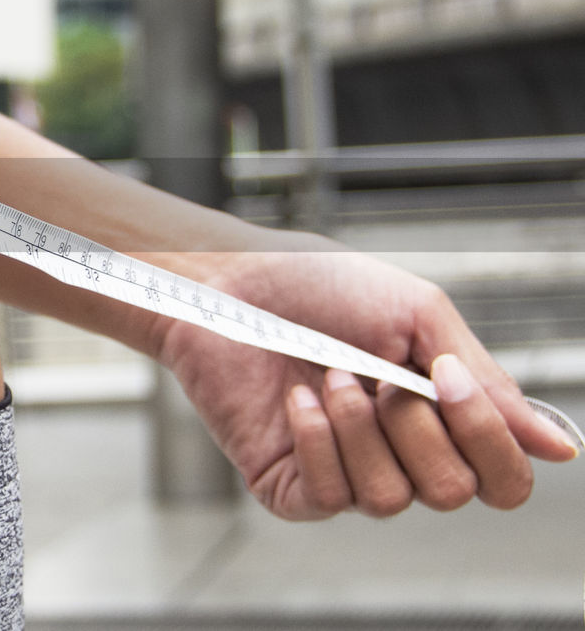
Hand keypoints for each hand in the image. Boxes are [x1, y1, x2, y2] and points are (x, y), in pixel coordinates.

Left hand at [146, 231, 578, 520]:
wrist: (231, 282)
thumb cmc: (319, 287)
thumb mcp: (416, 315)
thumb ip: (484, 380)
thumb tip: (558, 446)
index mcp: (441, 416)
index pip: (503, 477)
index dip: (492, 441)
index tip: (447, 378)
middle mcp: (399, 454)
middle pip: (454, 491)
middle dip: (418, 427)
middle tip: (376, 373)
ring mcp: (345, 472)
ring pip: (392, 499)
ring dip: (362, 429)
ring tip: (330, 376)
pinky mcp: (291, 485)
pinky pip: (330, 496)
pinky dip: (317, 440)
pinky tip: (296, 399)